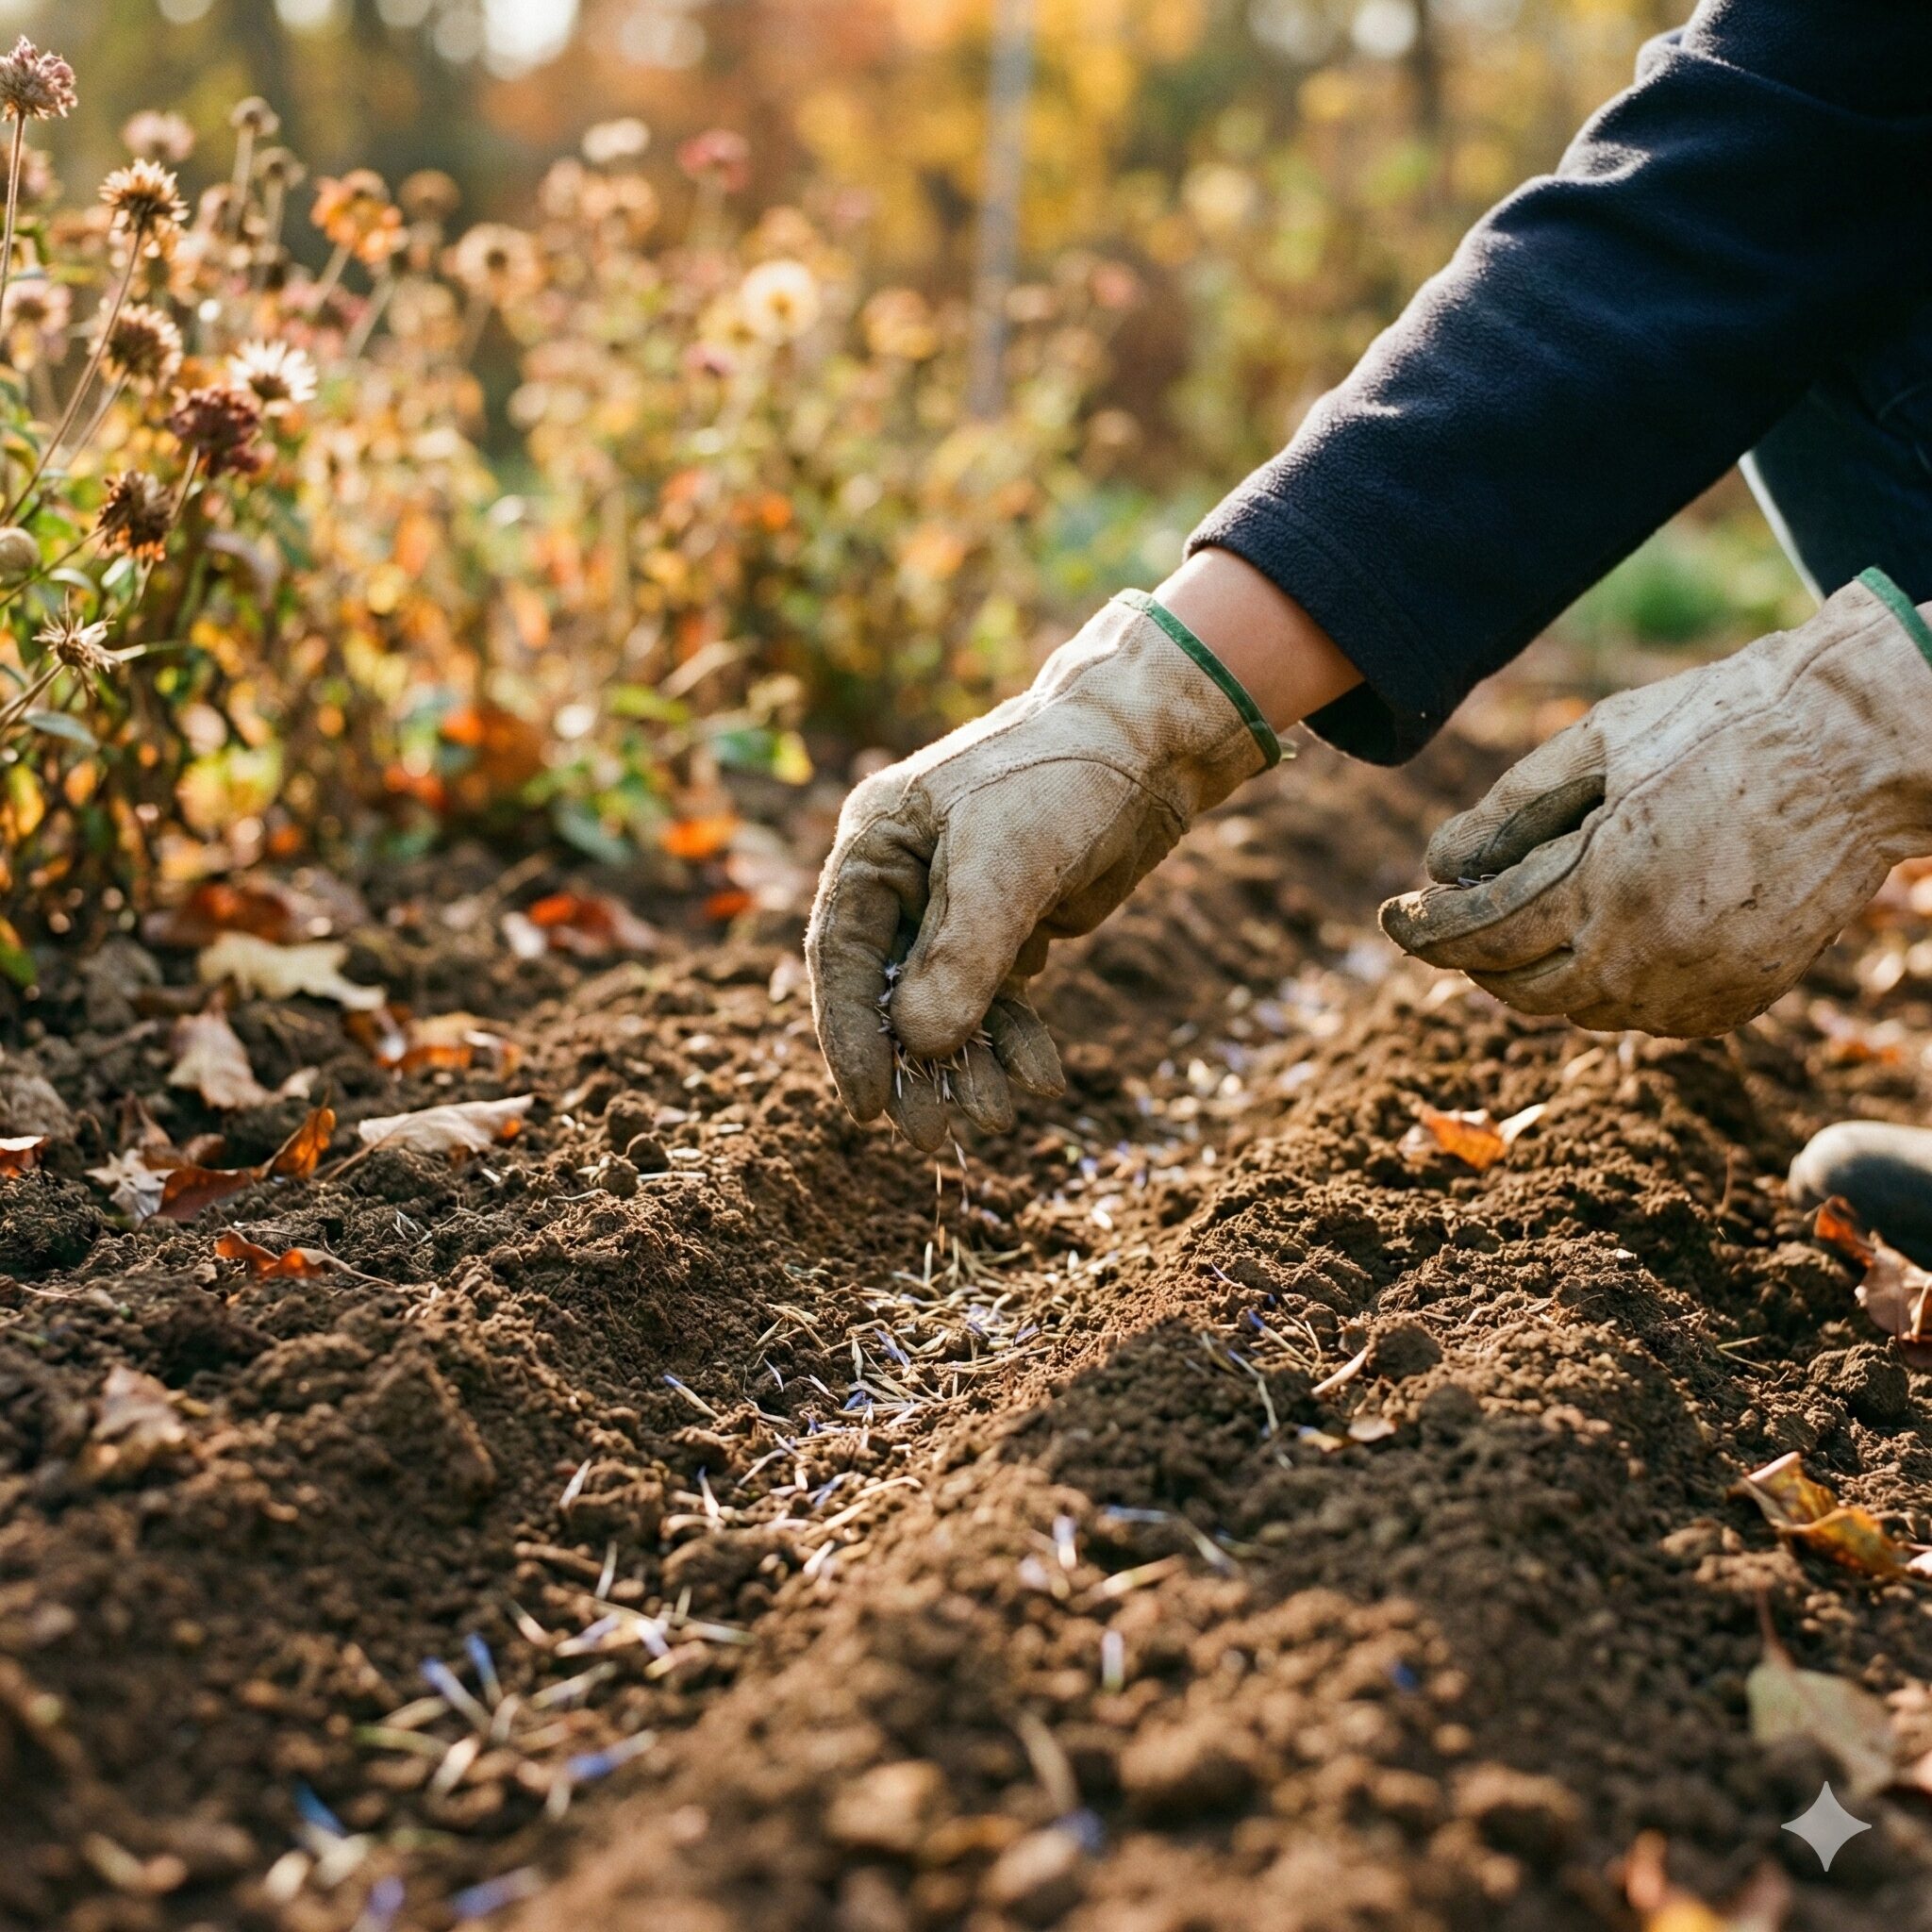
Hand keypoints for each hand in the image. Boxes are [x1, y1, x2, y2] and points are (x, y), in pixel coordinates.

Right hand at [806, 590, 1280, 1148]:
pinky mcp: (1008, 928)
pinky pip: (997, 1002)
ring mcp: (955, 908)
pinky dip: (1015, 1041)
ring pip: (947, 1007)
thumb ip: (961, 956)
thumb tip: (920, 1045)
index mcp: (875, 845)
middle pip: (891, 993)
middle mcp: (903, 880)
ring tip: (999, 1120)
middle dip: (915, 1068)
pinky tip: (1044, 1081)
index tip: (868, 1107)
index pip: (842, 954)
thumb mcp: (1006, 866)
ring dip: (970, 1066)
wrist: (1149, 749)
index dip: (852, 1035)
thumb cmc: (1063, 782)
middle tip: (933, 1138)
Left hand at [1379, 570, 1931, 1035]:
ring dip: (1540, 974)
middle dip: (1474, 957)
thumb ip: (1509, 809)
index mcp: (1602, 881)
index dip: (1424, 927)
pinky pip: (1645, 1016)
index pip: (1479, 933)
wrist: (1858, 751)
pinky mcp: (1737, 998)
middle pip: (1518, 986)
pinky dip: (1610, 988)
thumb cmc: (1720, 724)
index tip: (1392, 915)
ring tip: (1533, 922)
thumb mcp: (1599, 740)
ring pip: (1580, 1010)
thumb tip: (1438, 864)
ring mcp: (1696, 985)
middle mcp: (1645, 952)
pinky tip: (1610, 939)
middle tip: (1457, 920)